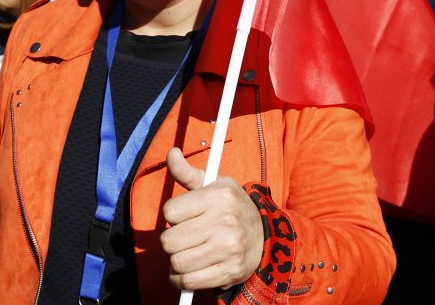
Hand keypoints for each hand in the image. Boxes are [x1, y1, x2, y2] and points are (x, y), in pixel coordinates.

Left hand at [160, 148, 261, 290]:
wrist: (265, 236)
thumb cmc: (231, 207)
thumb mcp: (214, 185)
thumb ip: (187, 173)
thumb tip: (171, 153)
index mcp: (218, 196)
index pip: (170, 212)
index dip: (172, 216)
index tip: (183, 217)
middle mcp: (224, 222)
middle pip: (169, 240)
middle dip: (171, 241)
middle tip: (184, 238)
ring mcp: (228, 249)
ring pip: (177, 263)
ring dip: (176, 262)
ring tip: (187, 254)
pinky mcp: (229, 271)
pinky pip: (189, 281)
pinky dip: (181, 280)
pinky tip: (188, 270)